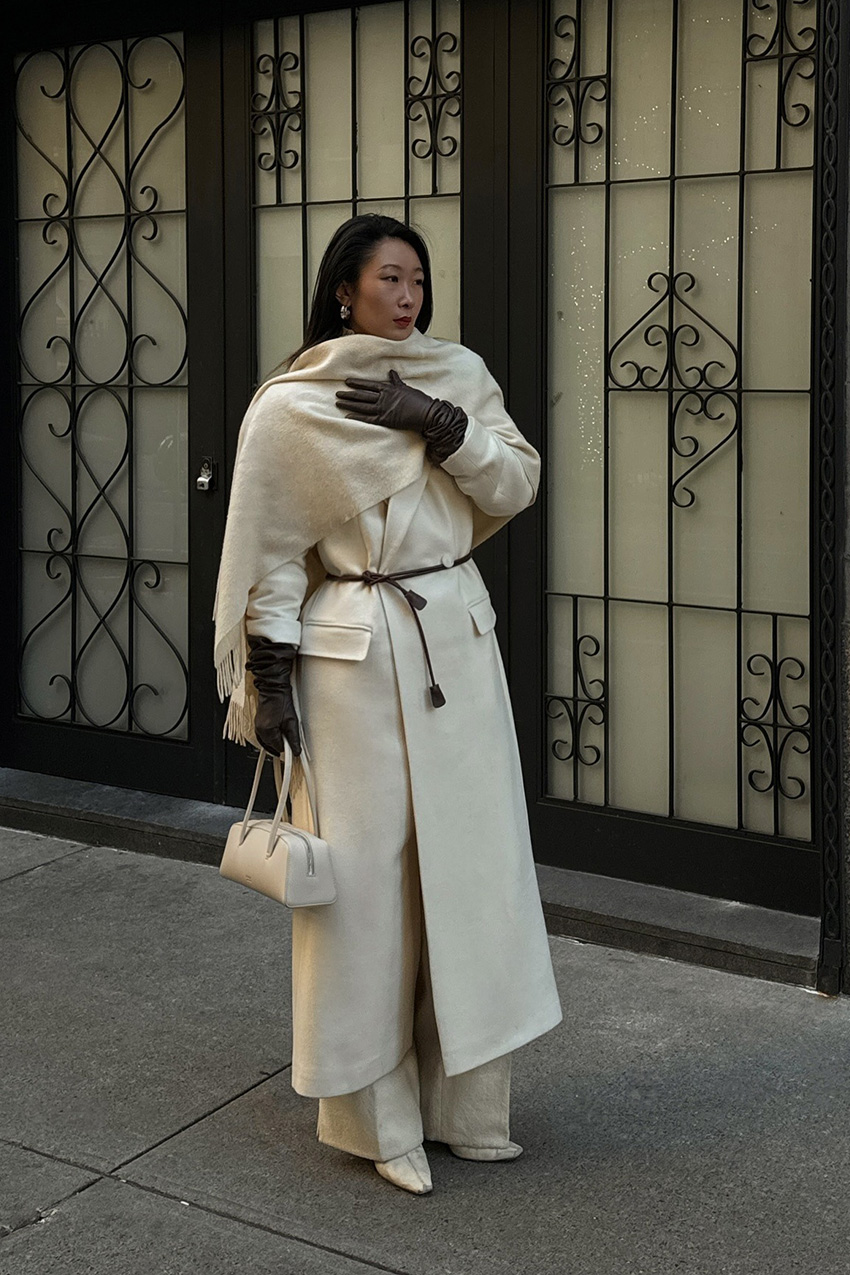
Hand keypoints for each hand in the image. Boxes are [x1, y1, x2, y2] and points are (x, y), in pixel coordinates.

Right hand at [245, 636, 301, 756]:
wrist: (273, 687)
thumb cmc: (281, 700)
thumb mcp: (292, 721)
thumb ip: (294, 738)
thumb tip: (296, 751)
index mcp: (267, 731)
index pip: (278, 748)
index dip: (287, 747)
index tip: (293, 743)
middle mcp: (260, 730)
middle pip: (271, 746)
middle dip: (281, 743)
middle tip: (290, 735)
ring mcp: (258, 726)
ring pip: (268, 741)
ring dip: (276, 739)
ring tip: (285, 729)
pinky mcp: (258, 722)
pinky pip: (265, 735)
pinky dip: (272, 735)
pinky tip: (279, 728)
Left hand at [335, 369, 436, 434]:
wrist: (425, 413)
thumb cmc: (418, 400)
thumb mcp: (406, 387)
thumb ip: (396, 380)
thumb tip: (391, 371)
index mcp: (388, 389)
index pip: (369, 385)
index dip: (357, 383)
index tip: (347, 381)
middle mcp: (383, 398)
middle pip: (362, 395)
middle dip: (348, 394)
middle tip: (337, 393)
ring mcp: (383, 409)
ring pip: (362, 406)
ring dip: (349, 404)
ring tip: (338, 403)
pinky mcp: (384, 420)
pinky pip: (367, 419)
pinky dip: (357, 417)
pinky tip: (347, 416)